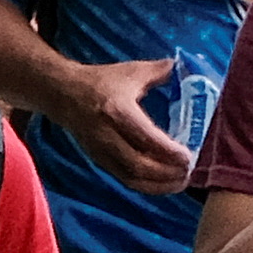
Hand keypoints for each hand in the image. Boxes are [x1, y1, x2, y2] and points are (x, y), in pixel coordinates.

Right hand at [51, 49, 197, 190]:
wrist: (62, 94)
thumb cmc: (100, 82)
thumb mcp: (130, 72)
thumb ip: (158, 71)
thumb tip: (182, 67)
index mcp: (118, 111)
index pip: (145, 138)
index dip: (168, 152)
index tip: (189, 156)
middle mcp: (108, 135)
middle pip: (138, 164)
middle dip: (166, 174)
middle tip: (189, 172)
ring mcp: (101, 151)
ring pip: (131, 177)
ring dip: (158, 185)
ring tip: (181, 183)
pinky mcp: (99, 160)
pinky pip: (124, 179)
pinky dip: (146, 186)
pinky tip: (163, 184)